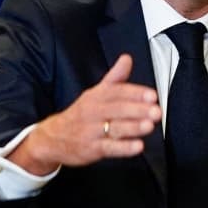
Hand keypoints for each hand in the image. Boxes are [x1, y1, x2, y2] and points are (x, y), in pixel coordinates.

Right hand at [8, 54, 160, 172]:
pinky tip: (138, 146)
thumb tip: (127, 58)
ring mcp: (91, 131)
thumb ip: (114, 78)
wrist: (52, 138)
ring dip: (133, 127)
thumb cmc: (80, 115)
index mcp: (95, 96)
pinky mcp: (91, 149)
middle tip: (156, 111)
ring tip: (149, 125)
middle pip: (116, 109)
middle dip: (138, 110)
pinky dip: (123, 148)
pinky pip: (109, 148)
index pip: (116, 92)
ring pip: (114, 128)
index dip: (134, 93)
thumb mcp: (94, 93)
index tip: (152, 95)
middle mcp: (93, 112)